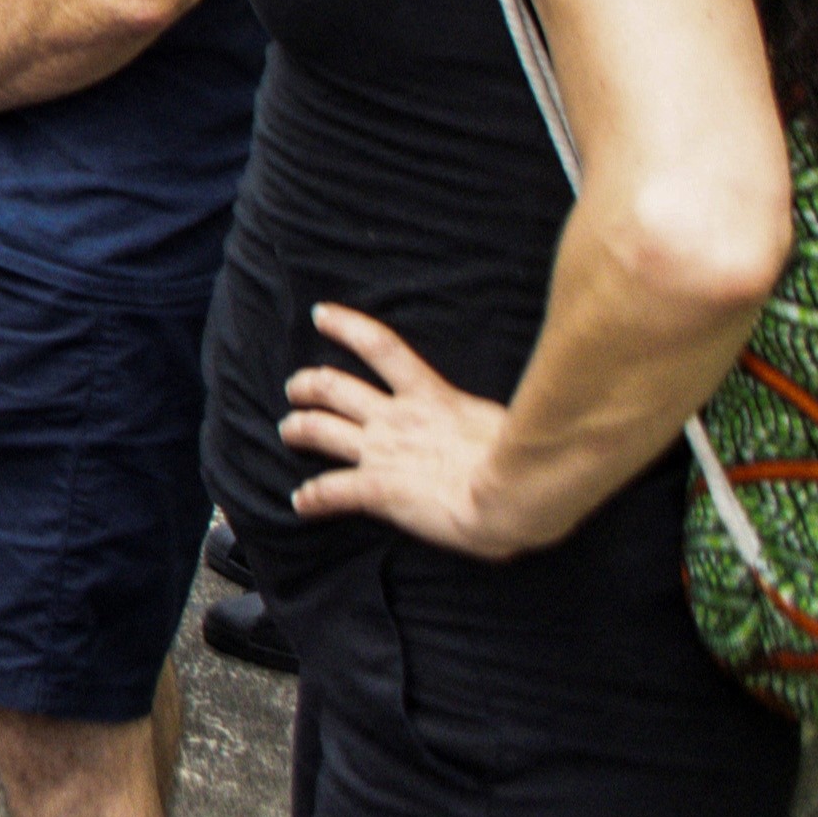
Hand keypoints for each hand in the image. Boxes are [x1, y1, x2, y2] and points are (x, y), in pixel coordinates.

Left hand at [280, 305, 542, 556]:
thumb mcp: (514, 418)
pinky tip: (301, 502)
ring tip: (287, 430)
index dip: (347, 326)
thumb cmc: (528, 459)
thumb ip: (499, 414)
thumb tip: (530, 411)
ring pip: (323, 431)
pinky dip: (313, 497)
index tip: (320, 313)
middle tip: (296, 387)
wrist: (515, 495)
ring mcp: (383, 453)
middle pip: (337, 388)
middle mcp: (398, 420)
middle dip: (310, 384)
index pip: (381, 348)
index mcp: (431, 397)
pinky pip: (333, 490)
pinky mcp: (378, 489)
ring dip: (300, 428)